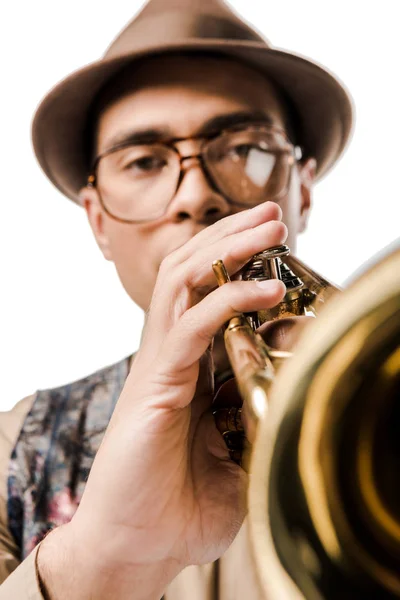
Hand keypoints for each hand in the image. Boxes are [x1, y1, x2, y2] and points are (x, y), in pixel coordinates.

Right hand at [38, 201, 286, 598]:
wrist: (137, 544)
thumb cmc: (182, 505)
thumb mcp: (239, 456)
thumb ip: (257, 420)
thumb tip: (291, 394)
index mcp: (188, 366)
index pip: (205, 294)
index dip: (236, 260)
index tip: (274, 240)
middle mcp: (169, 355)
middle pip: (190, 272)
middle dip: (230, 235)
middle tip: (272, 212)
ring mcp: (158, 365)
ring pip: (182, 282)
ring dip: (224, 247)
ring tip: (266, 225)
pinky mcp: (155, 383)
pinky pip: (189, 326)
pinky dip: (227, 300)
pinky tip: (265, 289)